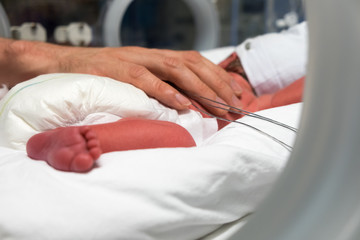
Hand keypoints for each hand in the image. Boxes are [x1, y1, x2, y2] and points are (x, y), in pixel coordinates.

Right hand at [58, 46, 242, 115]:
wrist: (65, 65)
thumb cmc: (102, 77)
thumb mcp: (135, 79)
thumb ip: (158, 87)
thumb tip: (186, 106)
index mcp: (156, 57)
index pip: (195, 62)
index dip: (218, 77)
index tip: (236, 95)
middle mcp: (149, 55)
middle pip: (192, 63)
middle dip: (217, 85)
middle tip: (234, 106)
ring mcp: (133, 60)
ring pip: (175, 68)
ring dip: (200, 89)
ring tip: (218, 107)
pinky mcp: (116, 71)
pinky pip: (145, 80)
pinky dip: (166, 92)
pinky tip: (183, 104)